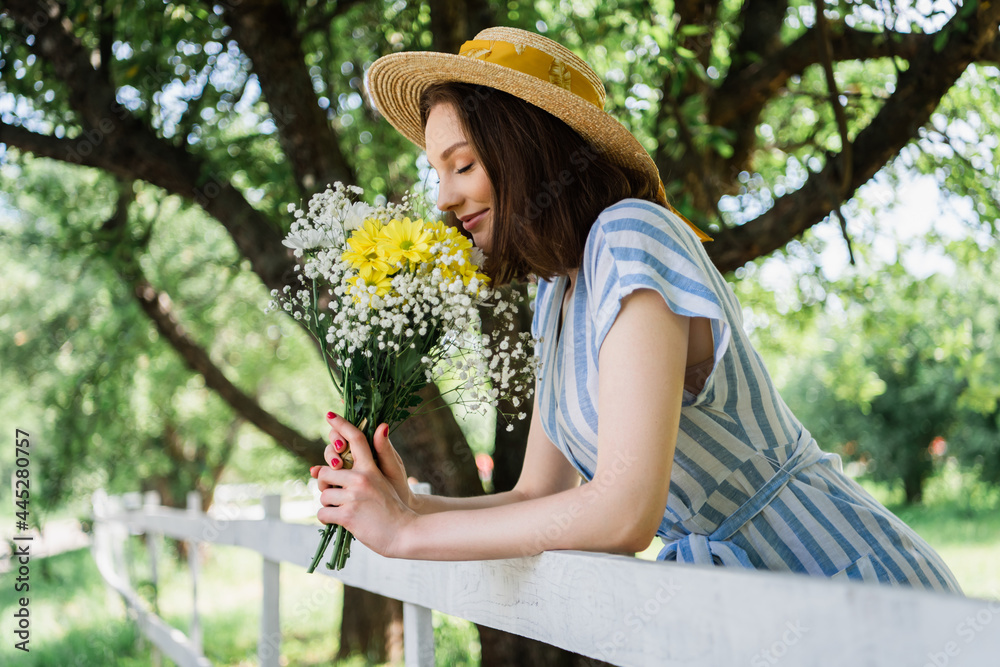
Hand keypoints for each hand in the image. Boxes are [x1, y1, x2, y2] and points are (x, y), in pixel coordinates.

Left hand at [310, 414, 415, 557]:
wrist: (404, 533)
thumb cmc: (394, 506)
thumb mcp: (388, 478)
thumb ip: (378, 456)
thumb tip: (381, 426)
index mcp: (371, 468)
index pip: (355, 439)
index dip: (341, 425)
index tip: (329, 415)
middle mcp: (361, 479)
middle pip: (326, 472)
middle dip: (325, 484)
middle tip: (335, 493)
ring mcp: (353, 497)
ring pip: (323, 495)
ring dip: (328, 504)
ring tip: (343, 510)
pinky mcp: (347, 515)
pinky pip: (322, 513)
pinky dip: (327, 519)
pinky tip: (339, 521)